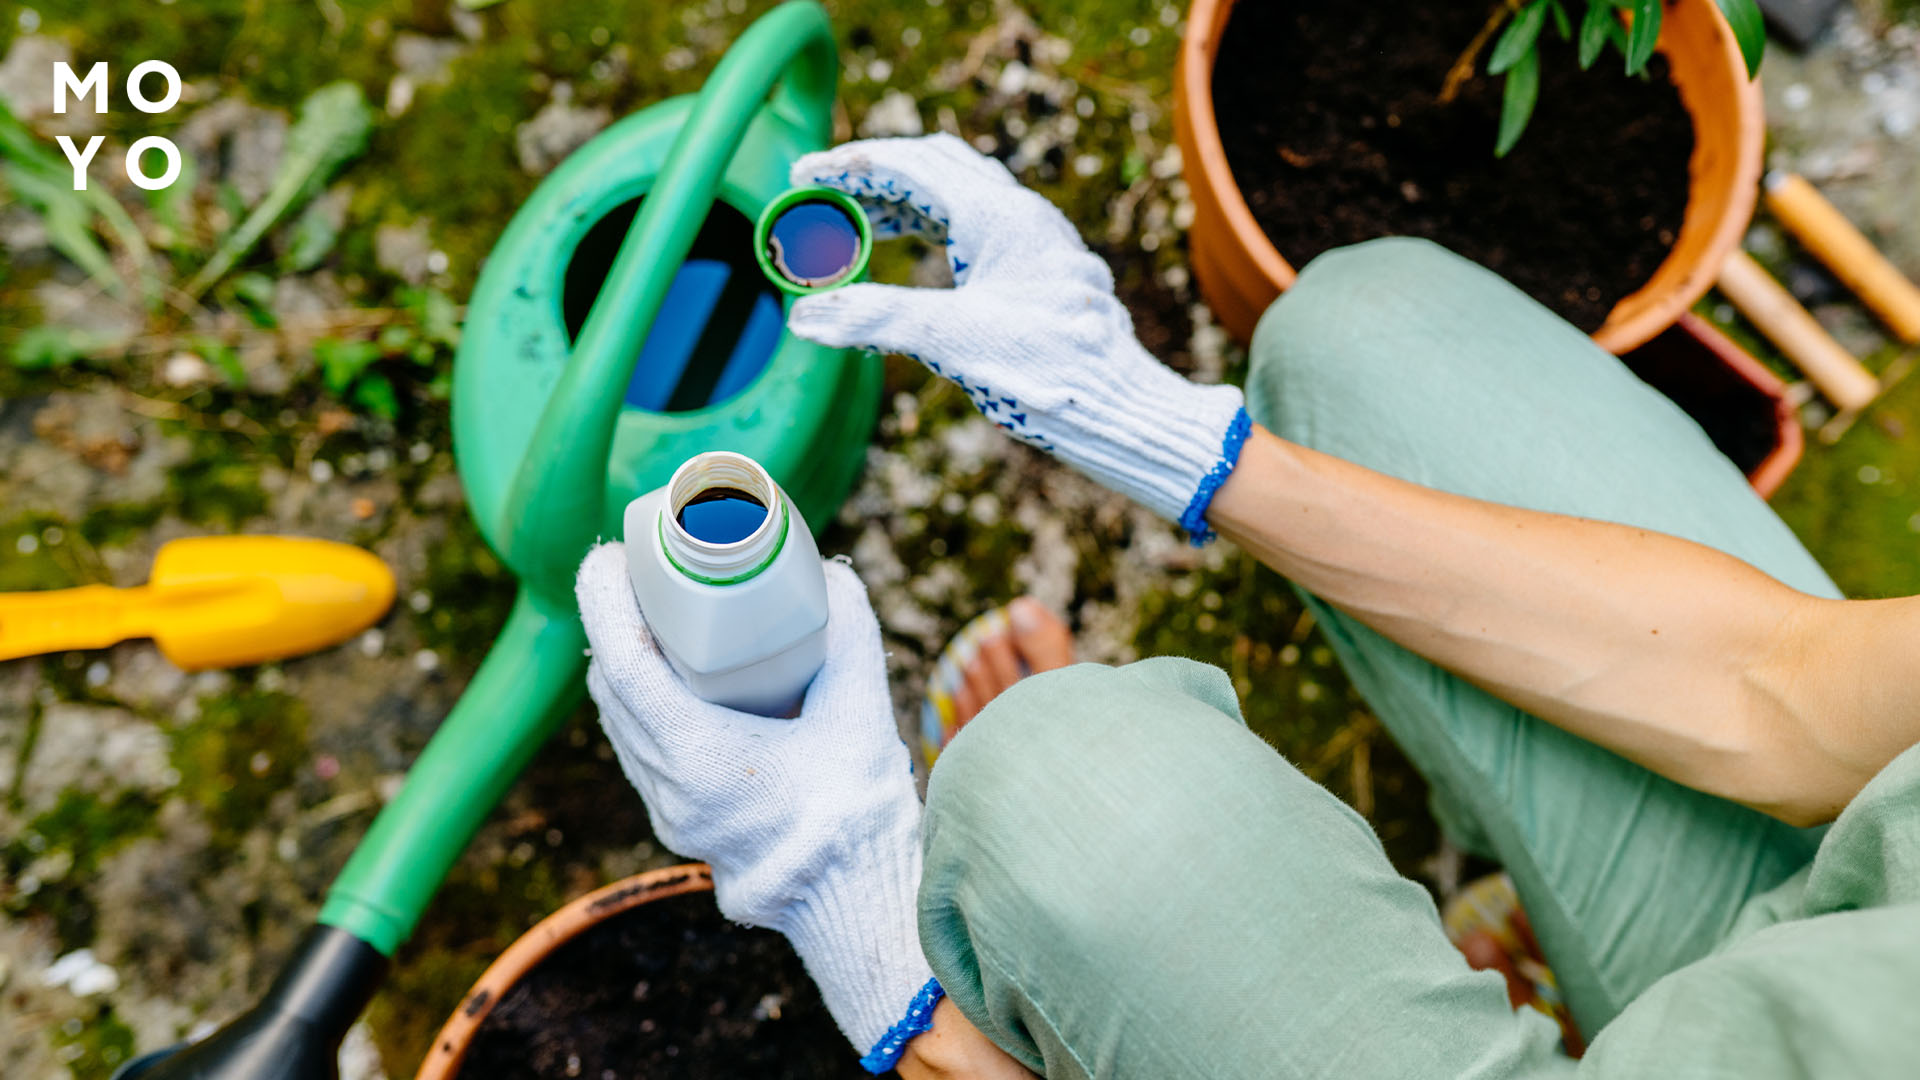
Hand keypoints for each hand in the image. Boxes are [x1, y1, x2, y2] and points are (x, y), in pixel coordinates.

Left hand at [576, 545, 939, 1070]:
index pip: (623, 663)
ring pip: (620, 720)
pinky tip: (677, 679)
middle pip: (611, 687)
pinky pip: (640, 747)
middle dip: (615, 622)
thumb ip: (849, 638)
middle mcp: (668, 786)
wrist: (855, 897)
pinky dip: (645, 702)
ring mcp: (668, 810)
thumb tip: (833, 577)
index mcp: (697, 757)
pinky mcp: (681, 821)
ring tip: (658, 618)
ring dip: (626, 663)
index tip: (612, 556)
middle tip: (644, 575)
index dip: (606, 602)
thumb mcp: (861, 712)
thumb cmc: (856, 811)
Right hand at [786, 132, 1248, 540]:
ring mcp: (1038, 242)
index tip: (802, 174)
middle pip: (936, 168)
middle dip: (874, 176)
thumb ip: (875, 319)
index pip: (910, 165)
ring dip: (903, 204)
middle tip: (822, 195)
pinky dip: (934, 231)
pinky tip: (916, 260)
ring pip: (960, 197)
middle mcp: (1024, 216)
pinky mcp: (1043, 272)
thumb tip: (805, 317)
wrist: (1122, 408)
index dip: (849, 165)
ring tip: (855, 227)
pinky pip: (979, 229)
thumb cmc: (1049, 372)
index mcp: (1000, 216)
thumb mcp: (951, 341)